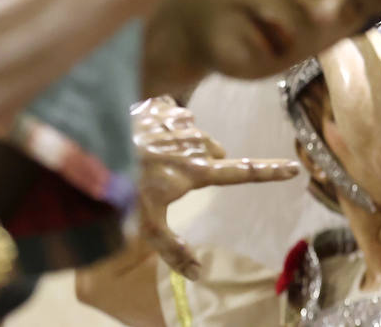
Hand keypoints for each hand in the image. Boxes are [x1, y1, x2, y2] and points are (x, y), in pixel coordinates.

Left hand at [131, 96, 299, 278]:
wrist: (87, 152)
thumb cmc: (117, 192)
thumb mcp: (144, 227)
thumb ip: (173, 249)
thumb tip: (199, 274)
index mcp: (196, 171)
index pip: (241, 172)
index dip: (269, 172)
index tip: (293, 169)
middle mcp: (193, 143)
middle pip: (215, 151)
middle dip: (205, 161)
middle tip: (174, 176)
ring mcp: (177, 121)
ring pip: (193, 133)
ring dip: (181, 142)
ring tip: (151, 154)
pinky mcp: (160, 105)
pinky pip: (173, 113)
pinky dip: (163, 122)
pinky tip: (143, 134)